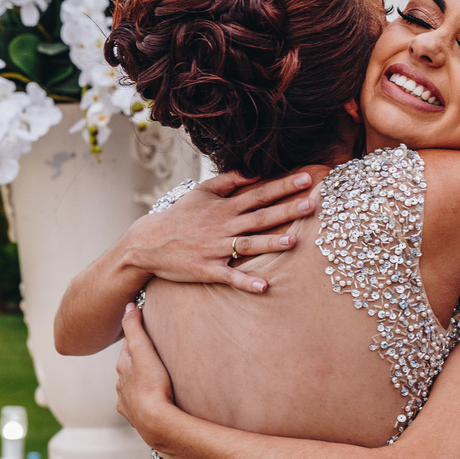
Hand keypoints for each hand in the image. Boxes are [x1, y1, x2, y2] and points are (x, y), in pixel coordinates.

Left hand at [116, 302, 179, 449]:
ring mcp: (127, 402)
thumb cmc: (151, 384)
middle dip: (137, 362)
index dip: (137, 338)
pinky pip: (137, 408)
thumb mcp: (143, 349)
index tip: (145, 332)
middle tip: (151, 356)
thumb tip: (128, 305)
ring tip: (152, 381)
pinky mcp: (135, 418)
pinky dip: (141, 403)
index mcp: (123, 366)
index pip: (128, 347)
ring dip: (139, 383)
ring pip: (131, 388)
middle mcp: (120, 385)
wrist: (155, 422)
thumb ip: (134, 327)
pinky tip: (150, 403)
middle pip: (129, 368)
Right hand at [126, 167, 324, 292]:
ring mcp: (215, 249)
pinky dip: (245, 282)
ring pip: (247, 245)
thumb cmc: (179, 216)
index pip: (259, 193)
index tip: (306, 178)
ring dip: (269, 243)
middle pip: (259, 217)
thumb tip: (254, 171)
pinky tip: (263, 287)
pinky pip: (229, 277)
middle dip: (285, 210)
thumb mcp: (201, 192)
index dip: (282, 186)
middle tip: (311, 204)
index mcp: (224, 207)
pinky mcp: (207, 270)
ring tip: (292, 241)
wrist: (148, 242)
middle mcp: (223, 226)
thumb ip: (229, 180)